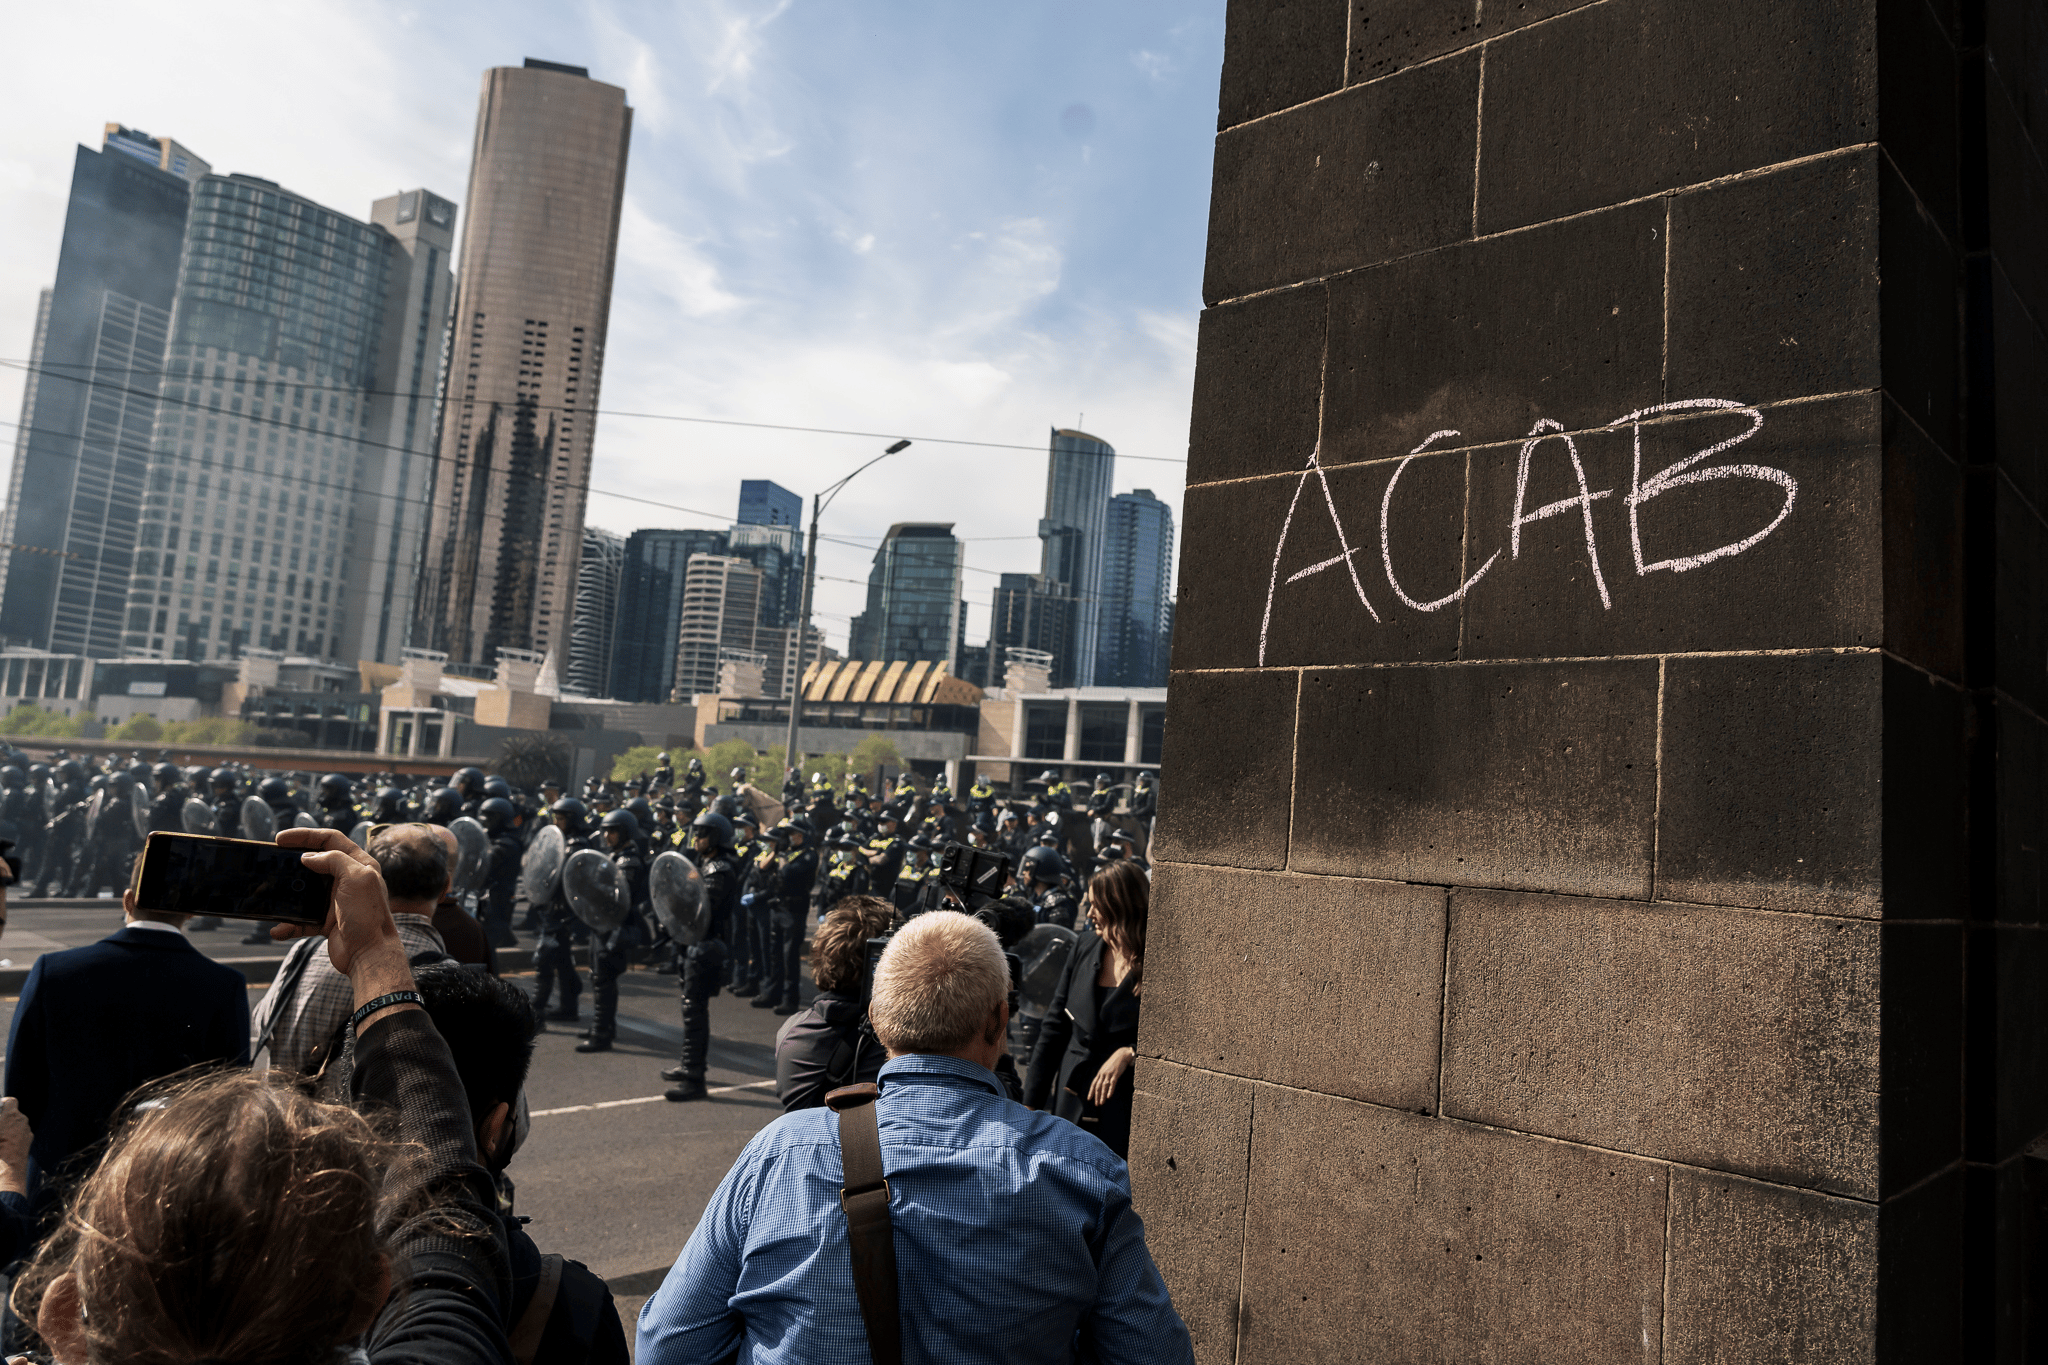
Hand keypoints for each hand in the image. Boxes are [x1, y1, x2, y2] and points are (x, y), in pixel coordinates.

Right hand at [0, 1096, 31, 1196]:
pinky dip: (13, 1138)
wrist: (6, 1171)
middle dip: (4, 1118)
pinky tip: (4, 1146)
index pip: (11, 1101)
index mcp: (12, 1116)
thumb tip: (2, 1122)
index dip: (3, 1104)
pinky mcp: (28, 1143)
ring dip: (9, 1129)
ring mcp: (27, 1133)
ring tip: (1, 1138)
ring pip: (17, 1126)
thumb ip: (0, 1120)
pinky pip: (20, 1136)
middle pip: (14, 1115)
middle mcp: (22, 1122)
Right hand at [272, 829, 417, 1029]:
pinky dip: (289, 924)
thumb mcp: (356, 878)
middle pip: (315, 862)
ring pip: (305, 891)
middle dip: (292, 861)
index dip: (306, 836)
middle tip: (271, 860)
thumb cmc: (367, 915)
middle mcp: (348, 880)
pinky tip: (278, 929)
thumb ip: (334, 860)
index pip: (331, 840)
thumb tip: (309, 857)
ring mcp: (336, 901)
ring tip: (267, 894)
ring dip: (286, 894)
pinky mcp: (326, 921)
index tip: (280, 839)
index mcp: (359, 865)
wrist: (370, 955)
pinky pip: (301, 919)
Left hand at [1087, 1046, 1133, 1107]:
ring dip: (1102, 1095)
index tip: (1089, 1098)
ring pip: (1104, 1086)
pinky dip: (1110, 1090)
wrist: (1121, 1055)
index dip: (1091, 1091)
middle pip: (1098, 1086)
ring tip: (1101, 1103)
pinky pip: (1112, 1083)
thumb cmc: (1114, 1062)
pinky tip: (1109, 1096)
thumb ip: (1104, 1075)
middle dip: (1096, 1096)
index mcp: (1100, 1073)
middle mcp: (1103, 1074)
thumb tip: (1101, 1082)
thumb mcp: (1106, 1068)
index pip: (1094, 1084)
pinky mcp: (1115, 1074)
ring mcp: (1109, 1074)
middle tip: (1096, 1104)